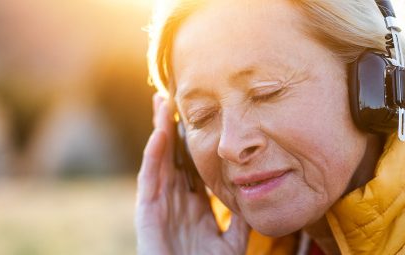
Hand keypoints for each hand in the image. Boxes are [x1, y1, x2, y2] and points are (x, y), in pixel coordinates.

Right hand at [135, 93, 249, 254]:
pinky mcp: (147, 216)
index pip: (192, 166)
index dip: (194, 141)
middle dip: (172, 128)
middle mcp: (174, 203)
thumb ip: (241, 218)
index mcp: (194, 208)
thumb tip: (257, 191)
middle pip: (172, 157)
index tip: (199, 115)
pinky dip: (153, 157)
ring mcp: (159, 208)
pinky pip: (149, 181)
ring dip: (160, 132)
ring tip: (162, 103)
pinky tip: (159, 134)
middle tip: (173, 97)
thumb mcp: (232, 242)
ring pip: (158, 161)